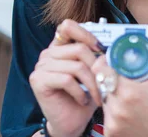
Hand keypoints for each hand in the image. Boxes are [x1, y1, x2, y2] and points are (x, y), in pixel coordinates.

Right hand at [29, 20, 103, 136]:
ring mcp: (41, 66)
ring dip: (92, 83)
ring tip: (97, 95)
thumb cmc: (84, 96)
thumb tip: (109, 51)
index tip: (100, 48)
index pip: (68, 26)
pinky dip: (80, 92)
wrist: (71, 122)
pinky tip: (83, 100)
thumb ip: (97, 58)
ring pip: (76, 66)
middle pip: (79, 48)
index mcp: (61, 46)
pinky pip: (66, 79)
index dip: (85, 34)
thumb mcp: (93, 73)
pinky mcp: (38, 80)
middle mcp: (49, 53)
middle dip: (97, 68)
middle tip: (105, 82)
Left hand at [91, 23, 147, 136]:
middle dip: (108, 76)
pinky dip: (112, 110)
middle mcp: (118, 109)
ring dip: (110, 93)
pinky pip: (105, 116)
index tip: (112, 59)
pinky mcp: (112, 134)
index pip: (102, 68)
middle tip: (120, 74)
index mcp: (129, 92)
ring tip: (125, 91)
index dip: (105, 61)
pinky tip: (125, 108)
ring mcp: (113, 124)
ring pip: (102, 100)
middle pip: (101, 83)